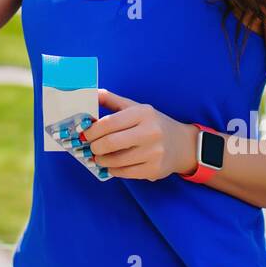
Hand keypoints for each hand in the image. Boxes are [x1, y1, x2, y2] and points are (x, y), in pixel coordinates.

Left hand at [78, 89, 197, 180]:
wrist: (182, 144)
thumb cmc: (153, 124)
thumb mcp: (136, 108)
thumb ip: (113, 100)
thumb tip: (91, 93)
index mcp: (143, 113)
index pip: (109, 122)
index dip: (91, 130)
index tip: (84, 134)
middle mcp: (150, 132)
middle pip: (110, 143)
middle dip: (94, 147)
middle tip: (90, 147)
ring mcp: (154, 153)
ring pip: (116, 160)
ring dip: (101, 160)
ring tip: (99, 157)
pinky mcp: (154, 170)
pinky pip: (125, 173)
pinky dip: (113, 170)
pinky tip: (111, 165)